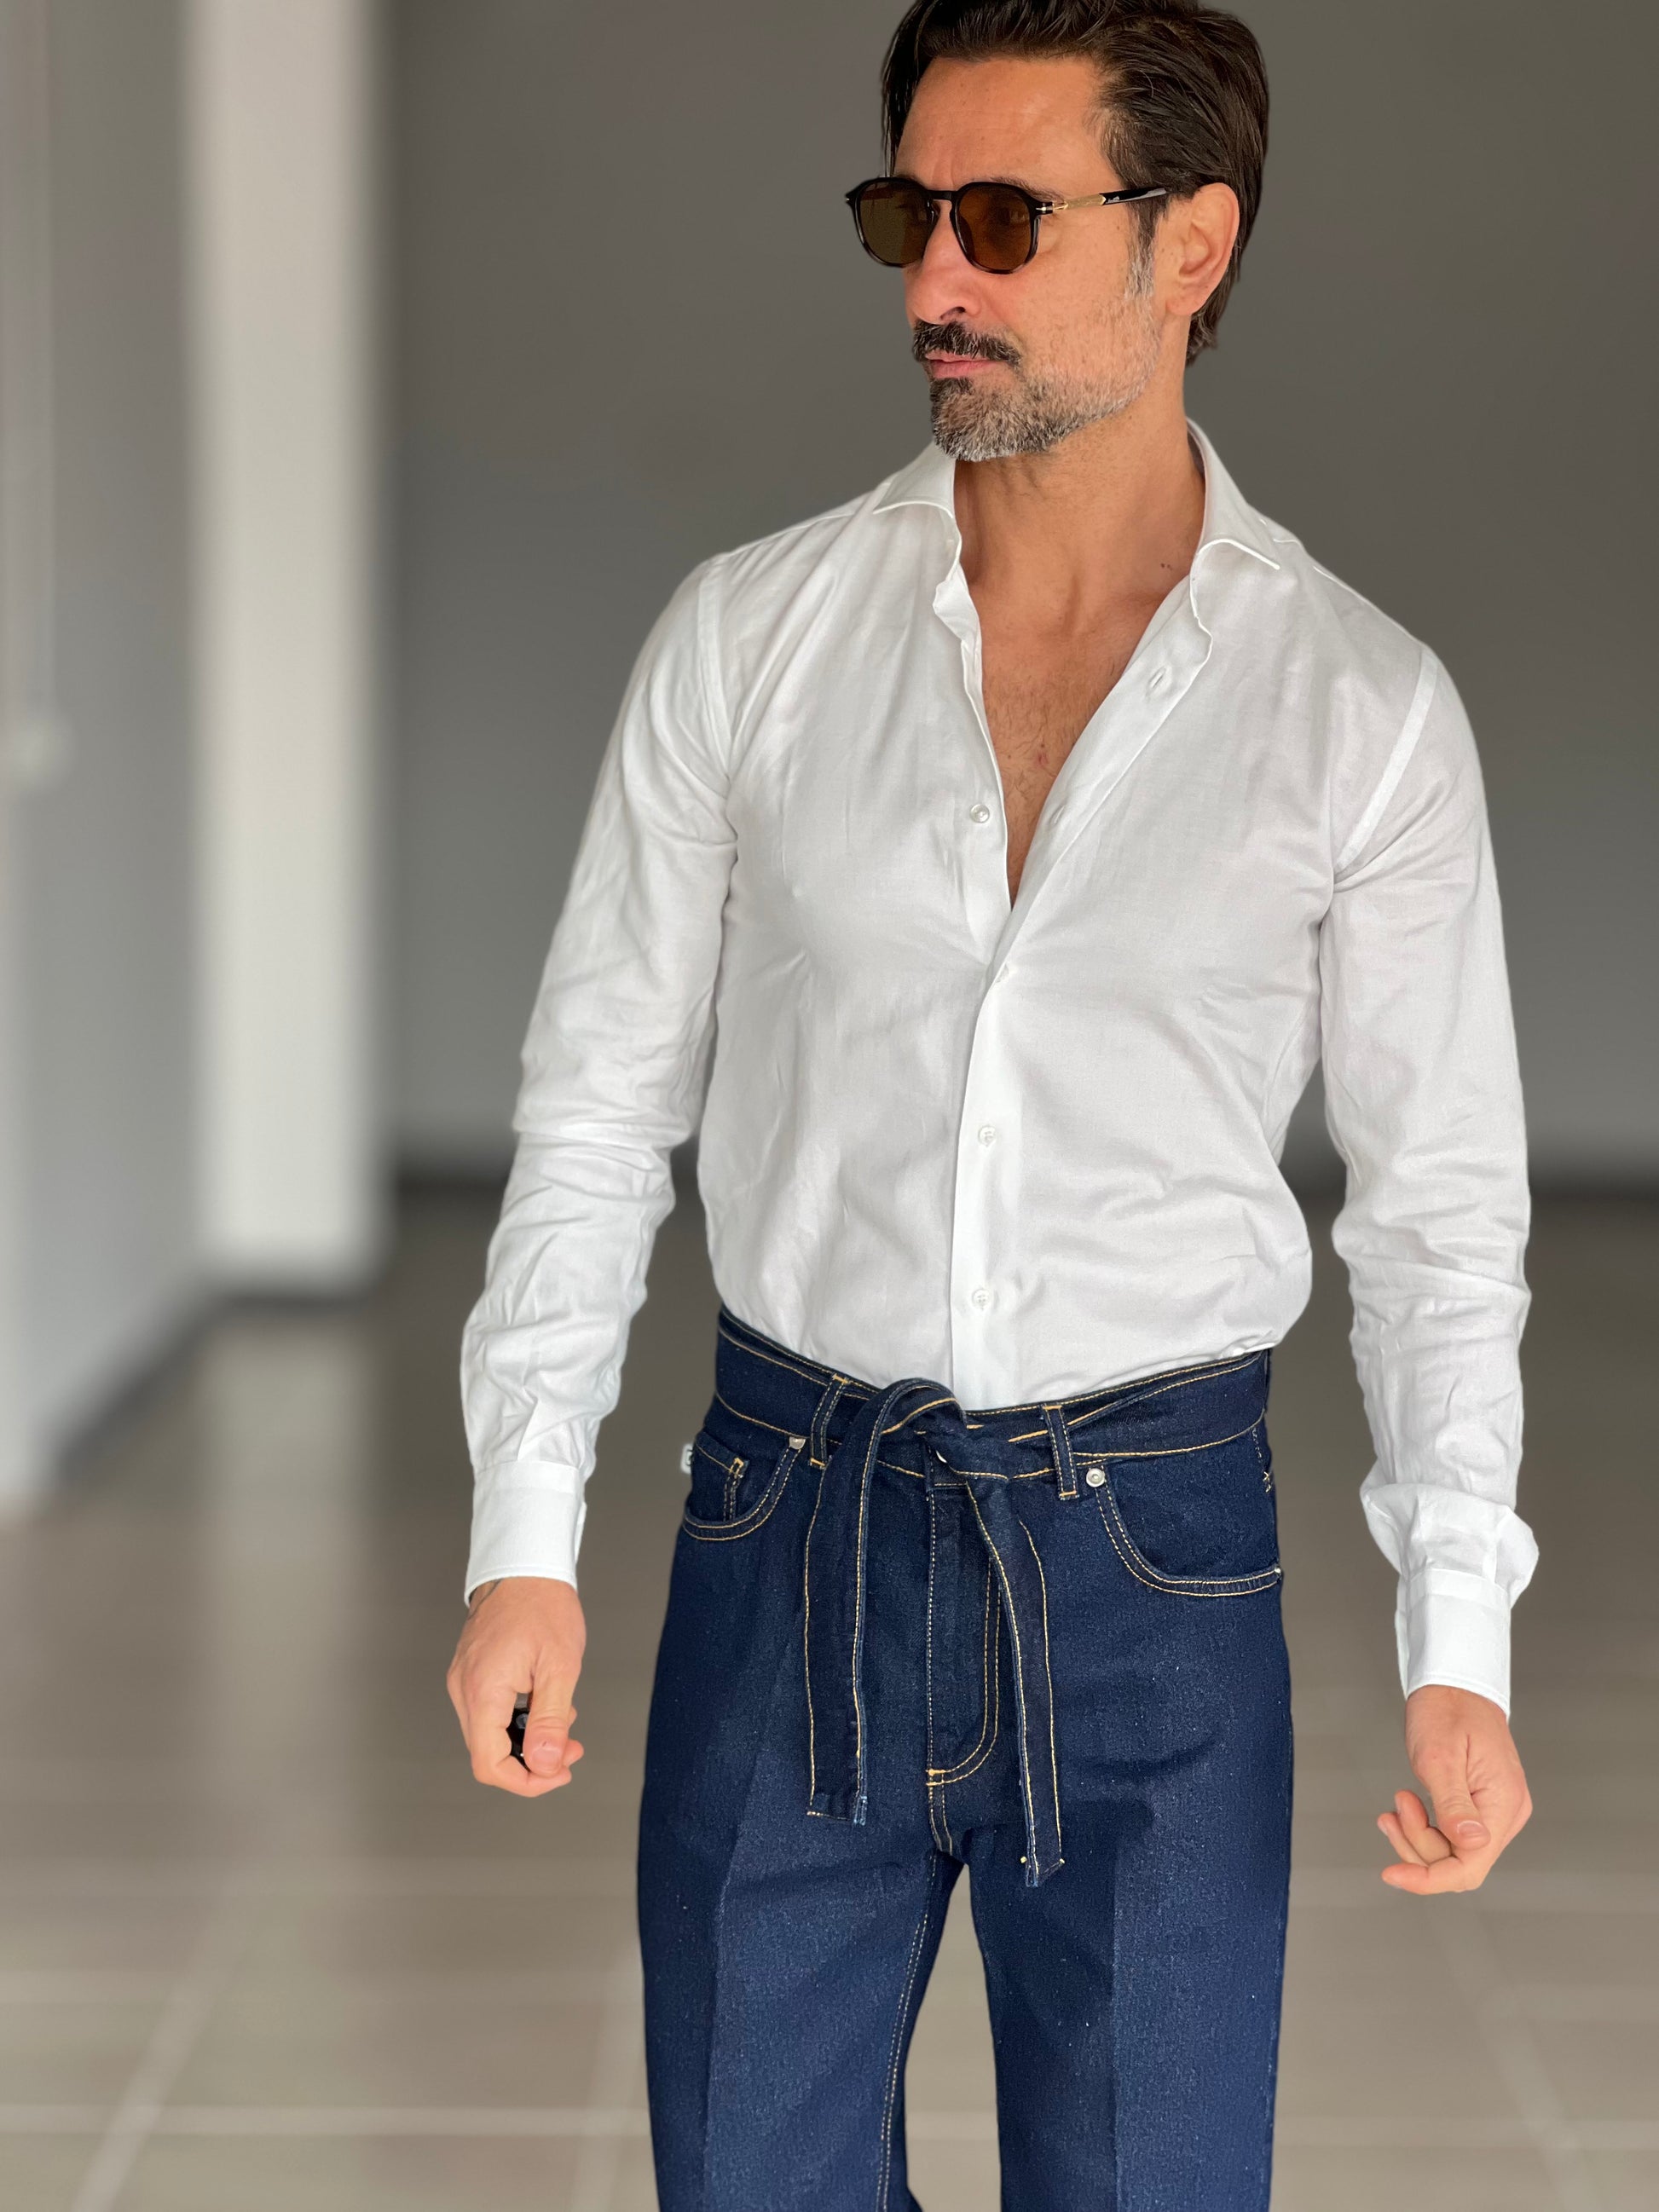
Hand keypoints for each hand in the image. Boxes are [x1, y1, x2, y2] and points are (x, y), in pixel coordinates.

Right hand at [446, 1576, 586, 1796]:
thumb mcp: (559, 1667)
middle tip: (571, 1748)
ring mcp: (463, 1681)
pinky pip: (488, 1713)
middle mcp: (463, 1690)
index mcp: (482, 1691)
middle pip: (488, 1754)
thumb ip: (550, 1720)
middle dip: (533, 1761)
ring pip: (489, 1735)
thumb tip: (545, 1766)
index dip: (526, 1781)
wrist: (524, 1565)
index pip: (490, 1764)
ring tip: (564, 1719)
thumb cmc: (543, 1605)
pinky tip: (543, 1702)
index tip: (560, 1773)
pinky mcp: (470, 1673)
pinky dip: (516, 1719)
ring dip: (527, 1739)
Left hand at [1377, 1683, 1531, 1893]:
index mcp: (1502, 1806)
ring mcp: (1494, 1812)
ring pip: (1451, 1851)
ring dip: (1416, 1835)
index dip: (1429, 1879)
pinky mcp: (1480, 1806)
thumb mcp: (1440, 1756)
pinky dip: (1424, 1827)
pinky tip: (1405, 1807)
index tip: (1391, 1874)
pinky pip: (1451, 1834)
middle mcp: (1505, 1815)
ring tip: (1398, 1800)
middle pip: (1458, 1862)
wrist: (1454, 1683)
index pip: (1469, 1867)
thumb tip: (1472, 1844)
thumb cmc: (1447, 1709)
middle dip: (1417, 1844)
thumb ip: (1454, 1804)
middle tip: (1395, 1805)